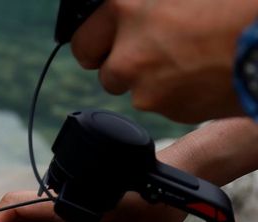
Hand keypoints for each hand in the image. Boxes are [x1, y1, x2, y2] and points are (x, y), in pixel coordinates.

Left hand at [72, 0, 257, 121]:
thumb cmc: (237, 4)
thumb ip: (145, 3)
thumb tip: (135, 11)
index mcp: (125, 9)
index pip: (83, 36)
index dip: (97, 39)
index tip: (106, 41)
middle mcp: (127, 54)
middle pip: (105, 71)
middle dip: (120, 64)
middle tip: (149, 52)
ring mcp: (147, 88)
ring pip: (136, 90)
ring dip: (153, 79)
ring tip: (190, 57)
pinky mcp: (172, 111)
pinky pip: (165, 103)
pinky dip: (179, 92)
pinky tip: (205, 72)